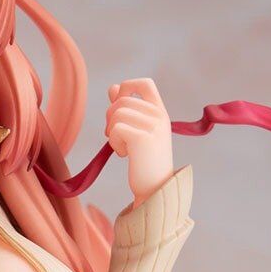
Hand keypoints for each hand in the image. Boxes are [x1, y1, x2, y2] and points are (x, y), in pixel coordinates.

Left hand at [105, 78, 174, 207]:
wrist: (155, 188)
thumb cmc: (145, 161)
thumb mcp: (138, 130)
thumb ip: (126, 108)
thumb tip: (113, 87)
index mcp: (160, 111)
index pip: (144, 83)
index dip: (126, 88)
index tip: (118, 108)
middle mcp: (159, 115)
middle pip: (121, 100)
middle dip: (110, 118)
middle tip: (116, 136)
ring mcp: (153, 126)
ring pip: (116, 113)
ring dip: (112, 132)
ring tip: (123, 146)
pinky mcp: (143, 138)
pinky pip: (116, 128)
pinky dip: (114, 142)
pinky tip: (124, 154)